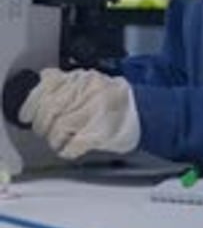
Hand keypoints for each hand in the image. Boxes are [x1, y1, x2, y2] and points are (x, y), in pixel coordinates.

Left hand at [18, 68, 139, 159]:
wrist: (150, 113)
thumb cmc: (118, 102)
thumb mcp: (91, 84)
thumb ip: (67, 84)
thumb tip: (40, 88)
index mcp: (85, 77)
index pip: (47, 85)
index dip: (32, 103)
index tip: (27, 114)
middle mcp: (91, 89)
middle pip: (50, 108)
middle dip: (42, 125)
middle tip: (45, 131)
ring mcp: (98, 110)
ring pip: (59, 127)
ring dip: (54, 139)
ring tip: (59, 141)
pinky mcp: (102, 132)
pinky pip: (74, 144)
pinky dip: (67, 150)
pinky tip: (70, 149)